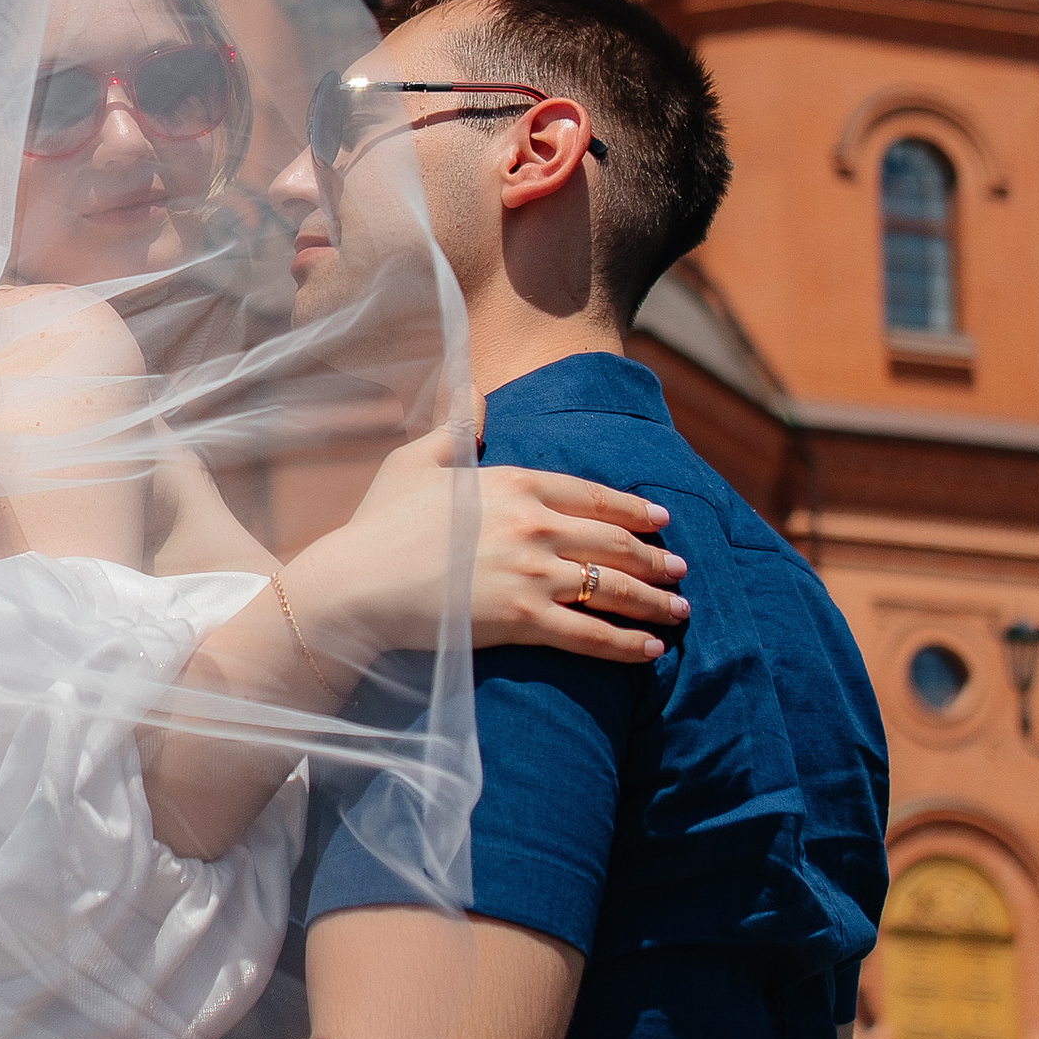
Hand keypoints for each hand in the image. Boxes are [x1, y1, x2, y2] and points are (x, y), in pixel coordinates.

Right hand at [284, 439, 684, 671]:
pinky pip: (591, 635)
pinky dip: (628, 644)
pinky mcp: (524, 620)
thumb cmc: (379, 522)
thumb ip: (454, 425)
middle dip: (655, 558)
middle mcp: (535, 525)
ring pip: (612, 588)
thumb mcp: (416, 461)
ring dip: (654, 600)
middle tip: (680, 568)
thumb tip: (475, 389)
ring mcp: (533, 574)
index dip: (632, 510)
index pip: (591, 495)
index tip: (659, 520)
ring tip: (679, 608)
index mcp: (514, 483)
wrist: (358, 582)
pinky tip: (652, 648)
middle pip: (613, 543)